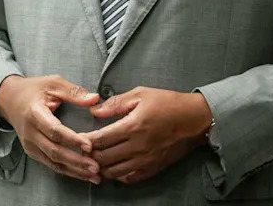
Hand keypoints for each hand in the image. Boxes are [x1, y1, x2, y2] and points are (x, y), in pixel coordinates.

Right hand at [0, 74, 101, 183]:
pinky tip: (83, 174)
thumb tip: (95, 99)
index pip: (54, 130)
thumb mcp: (53, 84)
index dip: (72, 139)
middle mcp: (30, 132)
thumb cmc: (33, 90)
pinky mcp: (33, 152)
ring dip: (75, 170)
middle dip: (76, 161)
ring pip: (53, 162)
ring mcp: (30, 145)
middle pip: (54, 151)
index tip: (89, 146)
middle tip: (96, 166)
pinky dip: (68, 171)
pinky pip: (51, 164)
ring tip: (94, 175)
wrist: (10, 100)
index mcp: (34, 113)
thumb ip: (74, 92)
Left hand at [84, 87, 211, 182]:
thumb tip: (93, 110)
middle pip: (103, 158)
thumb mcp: (140, 94)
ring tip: (95, 158)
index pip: (100, 139)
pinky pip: (130, 178)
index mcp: (132, 126)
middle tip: (82, 149)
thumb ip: (114, 103)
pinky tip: (114, 165)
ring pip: (114, 172)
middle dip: (89, 155)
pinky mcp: (153, 168)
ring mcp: (145, 160)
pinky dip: (118, 175)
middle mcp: (137, 147)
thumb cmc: (167, 103)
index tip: (77, 138)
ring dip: (102, 166)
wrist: (195, 119)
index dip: (84, 141)